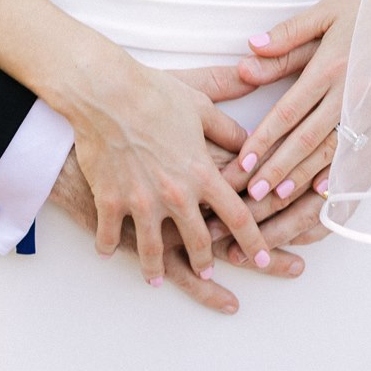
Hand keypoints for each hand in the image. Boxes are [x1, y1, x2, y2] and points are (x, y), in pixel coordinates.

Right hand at [60, 47, 277, 288]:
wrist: (105, 91)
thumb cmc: (153, 92)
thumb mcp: (200, 105)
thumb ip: (227, 130)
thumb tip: (250, 141)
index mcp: (201, 172)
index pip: (238, 217)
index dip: (255, 242)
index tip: (264, 259)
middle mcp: (175, 193)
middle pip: (199, 242)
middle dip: (206, 263)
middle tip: (209, 272)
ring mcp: (140, 201)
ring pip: (153, 250)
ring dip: (155, 269)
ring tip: (156, 279)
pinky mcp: (109, 200)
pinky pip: (109, 235)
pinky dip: (108, 246)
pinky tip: (108, 252)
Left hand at [225, 0, 361, 203]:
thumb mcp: (328, 12)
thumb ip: (289, 35)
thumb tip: (250, 49)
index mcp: (333, 66)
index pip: (291, 111)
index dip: (264, 139)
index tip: (242, 161)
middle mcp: (353, 96)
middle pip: (309, 141)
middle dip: (276, 170)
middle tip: (250, 194)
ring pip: (335, 156)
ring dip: (304, 181)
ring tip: (278, 200)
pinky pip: (367, 161)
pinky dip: (346, 182)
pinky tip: (327, 197)